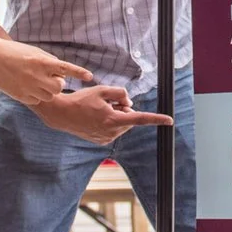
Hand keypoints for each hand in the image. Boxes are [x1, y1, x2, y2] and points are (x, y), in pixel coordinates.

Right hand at [0, 39, 91, 108]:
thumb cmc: (15, 52)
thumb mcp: (35, 52)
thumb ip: (50, 62)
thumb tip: (62, 72)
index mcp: (41, 62)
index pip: (65, 68)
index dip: (79, 73)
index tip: (90, 77)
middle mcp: (36, 75)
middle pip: (59, 87)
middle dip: (58, 84)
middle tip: (51, 78)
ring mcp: (28, 87)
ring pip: (49, 96)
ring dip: (47, 90)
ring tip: (36, 81)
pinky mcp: (21, 96)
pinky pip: (37, 100)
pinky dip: (36, 95)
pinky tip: (26, 86)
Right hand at [36, 85, 172, 147]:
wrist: (62, 115)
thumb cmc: (81, 100)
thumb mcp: (102, 90)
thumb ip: (120, 93)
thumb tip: (129, 103)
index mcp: (113, 120)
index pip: (140, 118)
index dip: (156, 119)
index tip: (169, 120)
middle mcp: (112, 132)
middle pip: (130, 118)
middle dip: (125, 109)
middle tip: (110, 102)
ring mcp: (106, 138)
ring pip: (122, 124)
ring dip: (117, 116)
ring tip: (100, 109)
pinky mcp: (101, 141)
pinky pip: (113, 130)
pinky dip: (110, 122)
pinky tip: (95, 117)